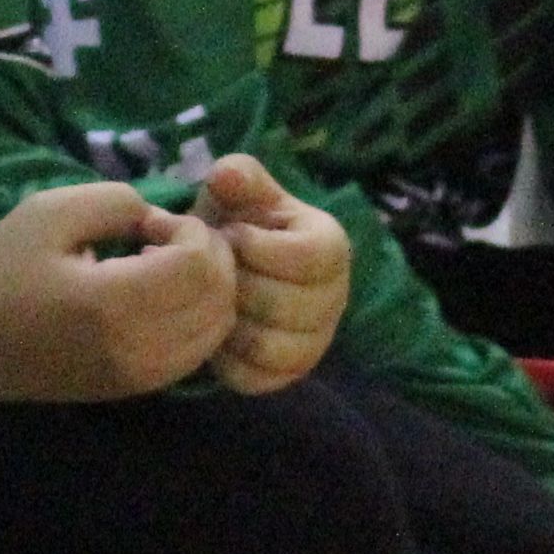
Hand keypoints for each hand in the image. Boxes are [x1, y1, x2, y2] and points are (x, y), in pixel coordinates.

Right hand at [0, 178, 237, 406]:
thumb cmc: (1, 268)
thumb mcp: (50, 210)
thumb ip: (117, 200)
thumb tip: (161, 220)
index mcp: (113, 304)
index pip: (200, 266)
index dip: (192, 231)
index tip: (150, 222)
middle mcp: (138, 350)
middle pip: (221, 301)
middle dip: (210, 258)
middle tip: (168, 239)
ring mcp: (141, 378)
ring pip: (218, 331)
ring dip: (209, 291)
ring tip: (165, 268)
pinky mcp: (137, 391)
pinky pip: (197, 354)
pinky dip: (198, 320)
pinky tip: (160, 298)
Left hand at [192, 157, 348, 393]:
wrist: (225, 263)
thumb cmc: (236, 220)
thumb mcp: (235, 189)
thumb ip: (236, 175)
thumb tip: (228, 176)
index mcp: (331, 245)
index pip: (305, 258)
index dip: (256, 247)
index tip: (231, 235)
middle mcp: (336, 297)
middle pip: (282, 305)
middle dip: (236, 285)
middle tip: (217, 271)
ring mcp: (318, 340)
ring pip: (269, 347)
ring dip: (229, 323)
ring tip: (216, 299)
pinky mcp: (292, 373)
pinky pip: (256, 378)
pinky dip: (226, 359)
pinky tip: (217, 331)